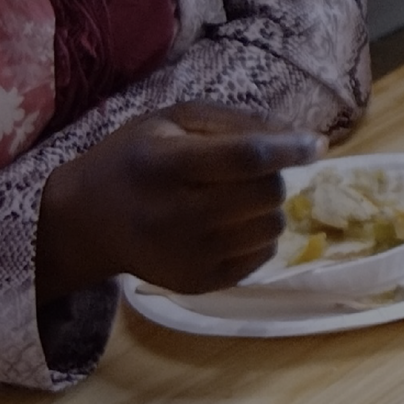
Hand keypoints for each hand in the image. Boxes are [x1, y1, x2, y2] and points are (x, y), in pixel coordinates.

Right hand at [35, 100, 324, 301]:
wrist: (87, 221)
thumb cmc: (136, 158)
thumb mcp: (174, 120)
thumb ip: (239, 123)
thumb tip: (306, 139)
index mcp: (166, 165)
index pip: (244, 158)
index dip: (287, 149)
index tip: (316, 144)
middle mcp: (176, 215)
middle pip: (265, 194)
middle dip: (276, 175)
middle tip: (255, 169)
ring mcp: (187, 256)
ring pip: (272, 227)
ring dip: (269, 206)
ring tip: (237, 196)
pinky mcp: (197, 283)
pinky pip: (262, 256)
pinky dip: (259, 234)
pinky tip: (229, 223)